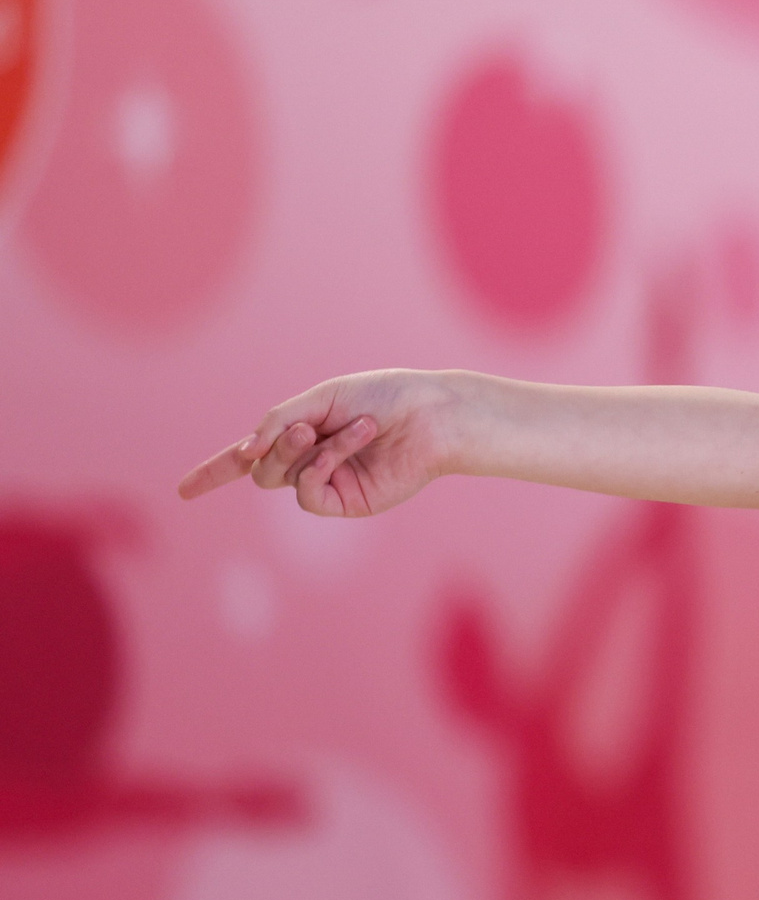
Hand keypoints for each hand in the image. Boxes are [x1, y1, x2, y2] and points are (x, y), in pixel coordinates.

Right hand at [177, 370, 462, 517]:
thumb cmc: (384, 396)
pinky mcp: (348, 502)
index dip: (213, 473)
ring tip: (352, 427)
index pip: (247, 457)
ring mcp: (328, 484)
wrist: (434, 413)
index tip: (183, 491)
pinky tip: (356, 442)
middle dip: (276, 445)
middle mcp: (310, 462)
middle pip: (259, 468)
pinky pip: (309, 493)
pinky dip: (323, 465)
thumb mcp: (321, 397)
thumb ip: (277, 421)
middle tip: (307, 427)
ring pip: (280, 478)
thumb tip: (244, 454)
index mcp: (301, 433)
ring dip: (307, 450)